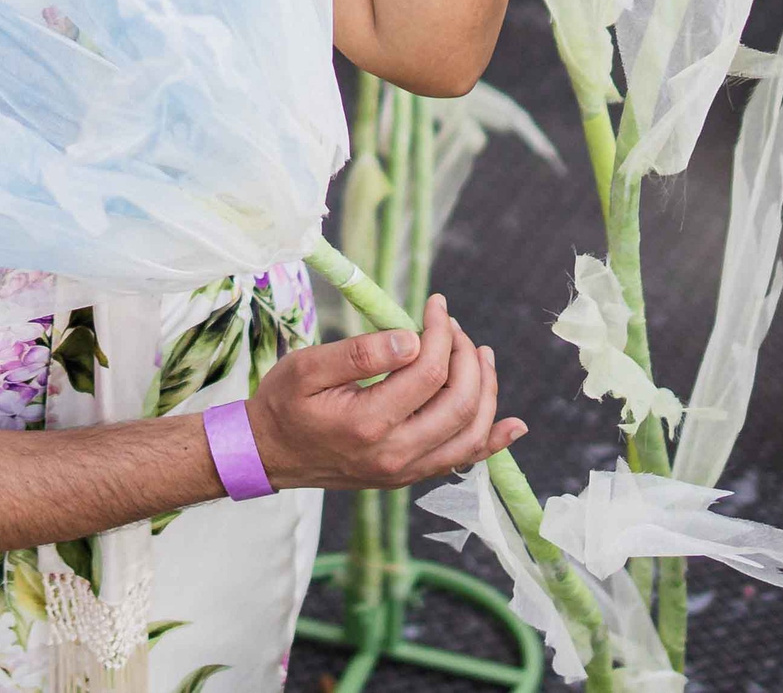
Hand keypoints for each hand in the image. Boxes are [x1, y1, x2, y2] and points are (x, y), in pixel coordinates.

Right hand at [246, 294, 522, 491]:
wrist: (269, 454)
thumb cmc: (283, 404)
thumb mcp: (306, 367)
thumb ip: (359, 353)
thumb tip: (411, 339)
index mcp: (367, 423)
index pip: (428, 373)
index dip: (440, 333)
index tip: (437, 305)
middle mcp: (394, 455)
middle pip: (459, 402)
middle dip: (466, 355)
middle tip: (452, 326)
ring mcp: (405, 471)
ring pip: (470, 433)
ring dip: (485, 389)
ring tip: (480, 354)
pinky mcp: (409, 476)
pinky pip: (462, 460)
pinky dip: (492, 441)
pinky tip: (513, 424)